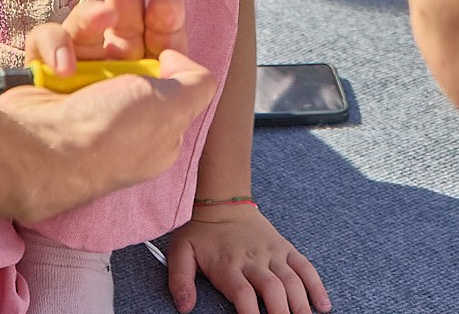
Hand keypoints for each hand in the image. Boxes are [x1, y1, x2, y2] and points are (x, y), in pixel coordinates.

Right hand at [0, 0, 213, 217]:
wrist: (42, 155)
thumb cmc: (112, 135)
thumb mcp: (174, 109)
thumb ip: (195, 80)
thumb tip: (180, 59)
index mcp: (154, 105)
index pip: (165, 48)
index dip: (166, 19)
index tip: (165, 1)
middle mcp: (117, 91)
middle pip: (126, 22)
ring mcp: (78, 81)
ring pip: (88, 23)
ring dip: (90, 16)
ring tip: (99, 19)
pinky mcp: (43, 72)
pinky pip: (50, 37)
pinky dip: (55, 44)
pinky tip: (60, 65)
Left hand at [167, 206, 331, 313]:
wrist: (222, 200)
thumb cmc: (202, 232)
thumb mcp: (181, 251)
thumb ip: (180, 279)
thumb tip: (184, 307)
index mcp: (229, 265)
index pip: (243, 295)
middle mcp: (253, 260)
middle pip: (273, 290)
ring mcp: (272, 253)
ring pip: (292, 281)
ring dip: (301, 305)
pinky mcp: (284, 248)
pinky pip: (305, 266)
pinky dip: (316, 285)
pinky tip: (322, 306)